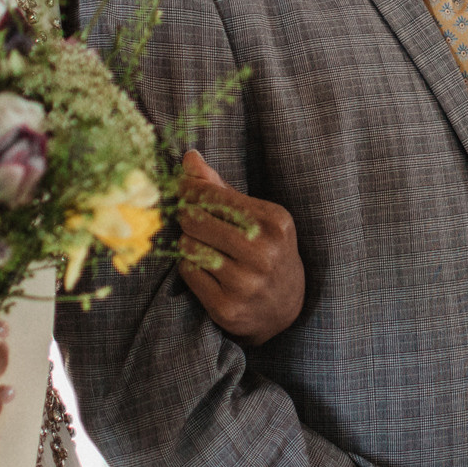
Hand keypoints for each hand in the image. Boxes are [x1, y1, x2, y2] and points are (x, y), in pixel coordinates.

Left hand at [175, 149, 304, 346]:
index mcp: (273, 222)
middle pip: (196, 219)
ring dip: (189, 242)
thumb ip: (221, 188)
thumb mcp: (258, 216)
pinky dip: (190, 265)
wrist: (286, 308)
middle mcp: (262, 253)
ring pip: (189, 246)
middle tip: (190, 218)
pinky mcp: (227, 307)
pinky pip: (188, 272)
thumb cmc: (268, 251)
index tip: (181, 186)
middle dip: (187, 215)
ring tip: (204, 245)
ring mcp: (245, 283)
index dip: (190, 188)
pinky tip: (205, 267)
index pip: (214, 195)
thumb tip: (189, 158)